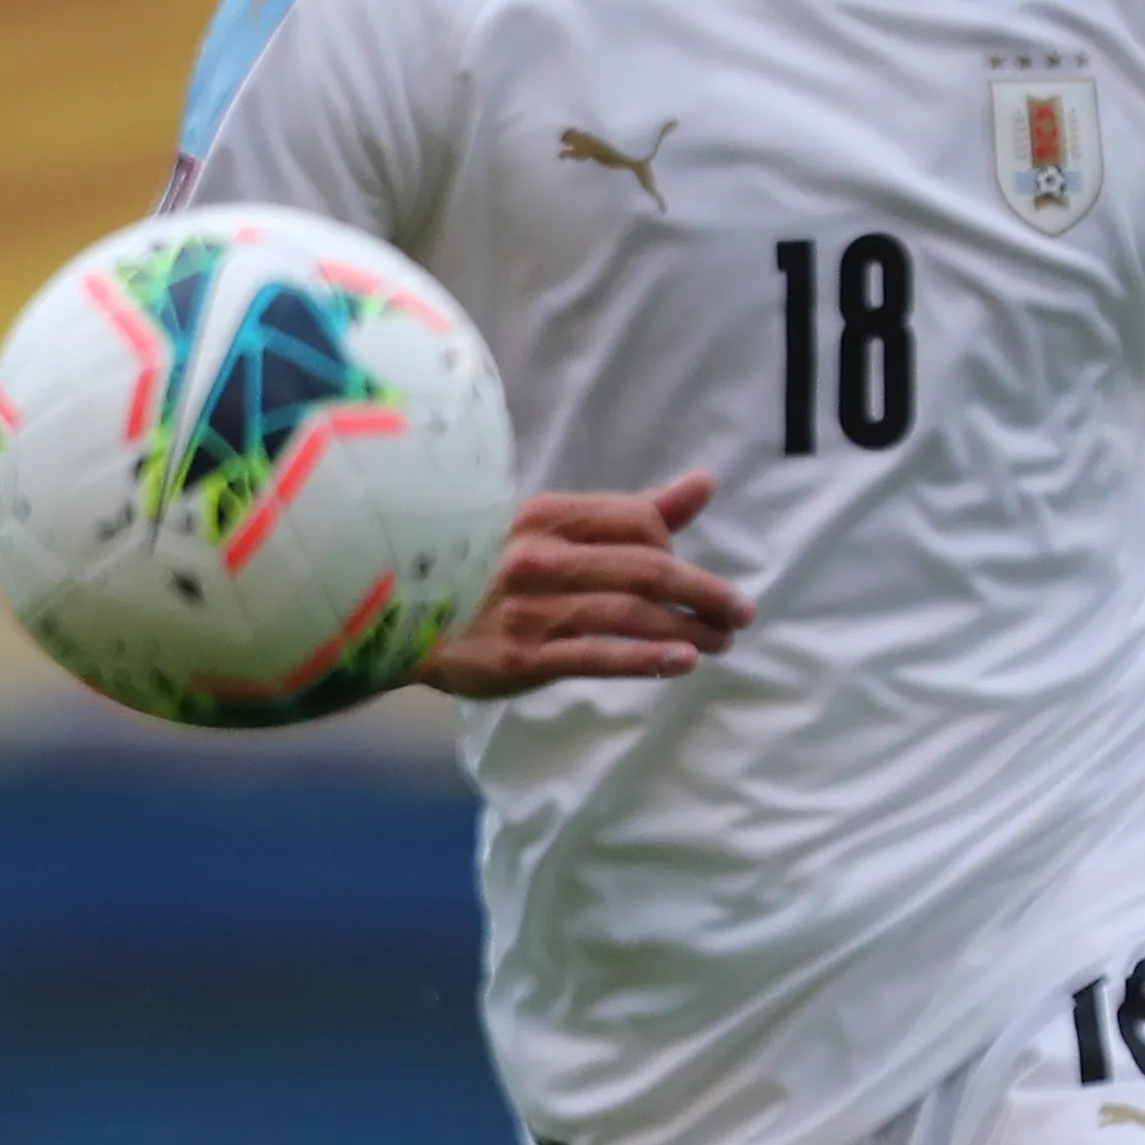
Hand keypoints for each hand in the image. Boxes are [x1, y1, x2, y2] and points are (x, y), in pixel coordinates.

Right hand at [420, 471, 755, 697]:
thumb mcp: (550, 529)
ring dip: (688, 629)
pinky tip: (682, 661)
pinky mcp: (522, 657)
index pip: (638, 522)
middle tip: (741, 614)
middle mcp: (539, 557)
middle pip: (646, 570)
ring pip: (630, 615)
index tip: (694, 574)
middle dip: (704, 592)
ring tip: (721, 641)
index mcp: (546, 516)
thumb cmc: (488, 571)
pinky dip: (646, 658)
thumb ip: (630, 511)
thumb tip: (704, 483)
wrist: (403, 624)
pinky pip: (597, 656)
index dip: (676, 547)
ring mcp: (530, 608)